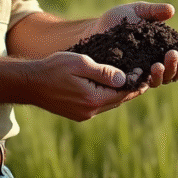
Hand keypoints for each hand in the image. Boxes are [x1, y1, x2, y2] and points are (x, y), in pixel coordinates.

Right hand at [29, 51, 148, 120]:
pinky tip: (108, 85)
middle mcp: (90, 111)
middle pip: (118, 100)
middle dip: (130, 88)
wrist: (30, 83)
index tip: (147, 73)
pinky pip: (97, 105)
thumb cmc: (53, 68)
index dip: (136, 83)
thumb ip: (103, 71)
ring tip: (129, 79)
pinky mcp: (76, 114)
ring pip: (108, 103)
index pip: (122, 93)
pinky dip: (105, 95)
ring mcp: (83, 114)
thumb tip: (124, 79)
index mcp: (92, 98)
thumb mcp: (80, 62)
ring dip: (118, 93)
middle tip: (143, 76)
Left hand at [94, 1, 177, 88]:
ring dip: (168, 70)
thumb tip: (171, 10)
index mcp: (163, 49)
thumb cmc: (118, 20)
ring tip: (166, 59)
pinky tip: (152, 67)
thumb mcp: (138, 11)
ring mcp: (143, 73)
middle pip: (177, 70)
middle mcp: (157, 64)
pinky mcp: (129, 79)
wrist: (95, 30)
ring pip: (162, 79)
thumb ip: (154, 11)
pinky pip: (142, 82)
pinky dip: (149, 76)